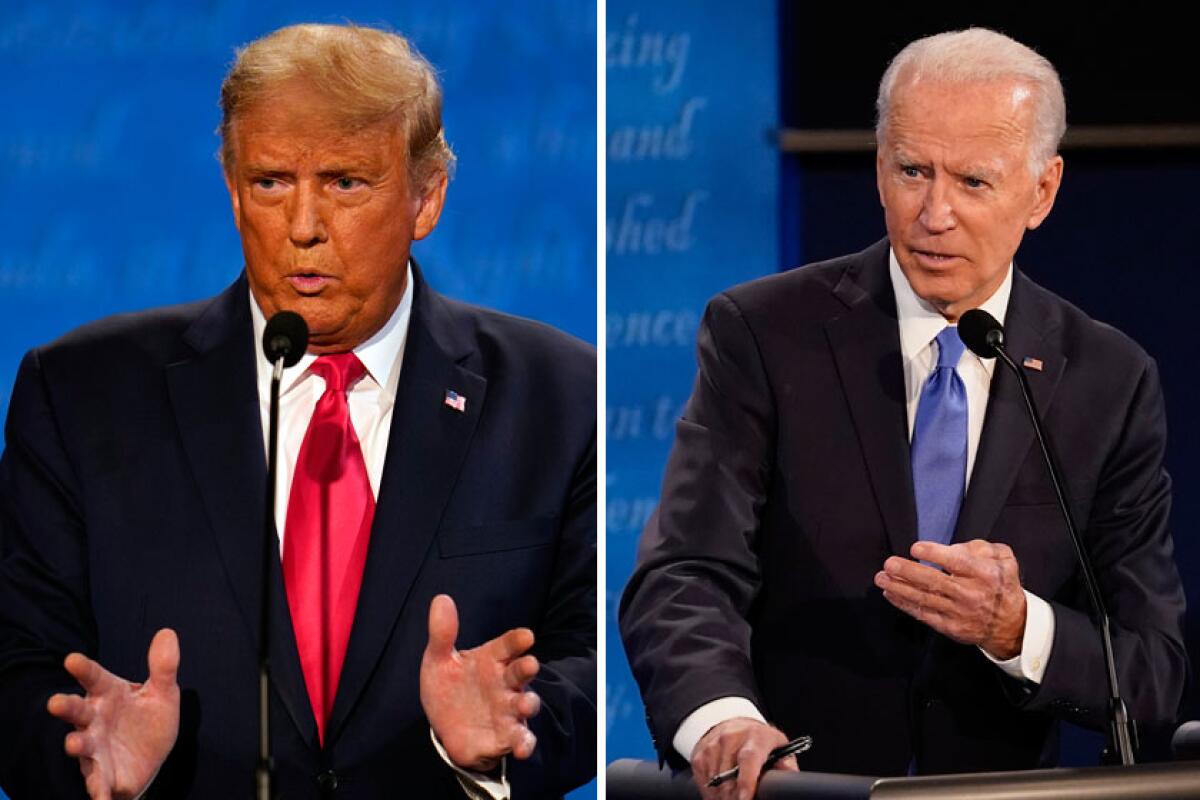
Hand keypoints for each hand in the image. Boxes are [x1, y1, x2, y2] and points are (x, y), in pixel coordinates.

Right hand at [46, 628, 180, 799]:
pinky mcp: (101, 774)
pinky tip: (100, 799)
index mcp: (108, 695)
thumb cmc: (148, 720)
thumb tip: (167, 632)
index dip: (83, 669)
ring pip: (80, 746)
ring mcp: (94, 748)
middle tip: (55, 702)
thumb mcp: (162, 693)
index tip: (72, 659)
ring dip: (76, 745)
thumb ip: (163, 667)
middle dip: (66, 707)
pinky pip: (96, 784)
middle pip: (77, 711)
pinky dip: (97, 792)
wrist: (150, 760)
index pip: (94, 678)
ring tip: (74, 744)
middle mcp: (95, 720)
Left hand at [420, 594, 540, 771]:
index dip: (517, 640)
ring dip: (528, 704)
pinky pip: (521, 739)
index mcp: (491, 660)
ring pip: (526, 704)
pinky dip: (524, 743)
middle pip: (521, 672)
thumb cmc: (449, 687)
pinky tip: (521, 747)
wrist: (446, 728)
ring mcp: (508, 710)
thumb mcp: (439, 660)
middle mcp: (505, 683)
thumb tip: (441, 598)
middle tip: (530, 664)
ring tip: (525, 704)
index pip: (507, 645)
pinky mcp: (506, 736)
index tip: (526, 636)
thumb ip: (442, 633)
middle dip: (527, 668)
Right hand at [691, 718, 797, 799]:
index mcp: (755, 736)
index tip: (746, 798)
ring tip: (735, 797)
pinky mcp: (700, 755)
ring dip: (724, 797)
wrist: (732, 725)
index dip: (747, 781)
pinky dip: (713, 794)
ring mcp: (713, 746)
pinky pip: (704, 783)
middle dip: (736, 797)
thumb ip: (786, 765)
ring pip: (715, 783)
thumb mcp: (778, 746)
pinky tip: (723, 793)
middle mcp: (731, 738)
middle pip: (730, 777)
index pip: (749, 759)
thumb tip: (791, 780)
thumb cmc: (758, 740)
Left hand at [875, 539, 1026, 658]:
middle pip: (935, 582)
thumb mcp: (1002, 559)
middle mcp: (970, 594)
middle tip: (889, 563)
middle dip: (908, 572)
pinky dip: (904, 604)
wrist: (1011, 624)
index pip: (957, 563)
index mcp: (984, 574)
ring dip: (899, 588)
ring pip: (925, 599)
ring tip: (881, 578)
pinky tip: (890, 594)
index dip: (934, 555)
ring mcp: (958, 613)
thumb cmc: (1000, 584)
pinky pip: (923, 614)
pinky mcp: (950, 627)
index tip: (915, 548)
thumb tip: (952, 548)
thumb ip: (980, 548)